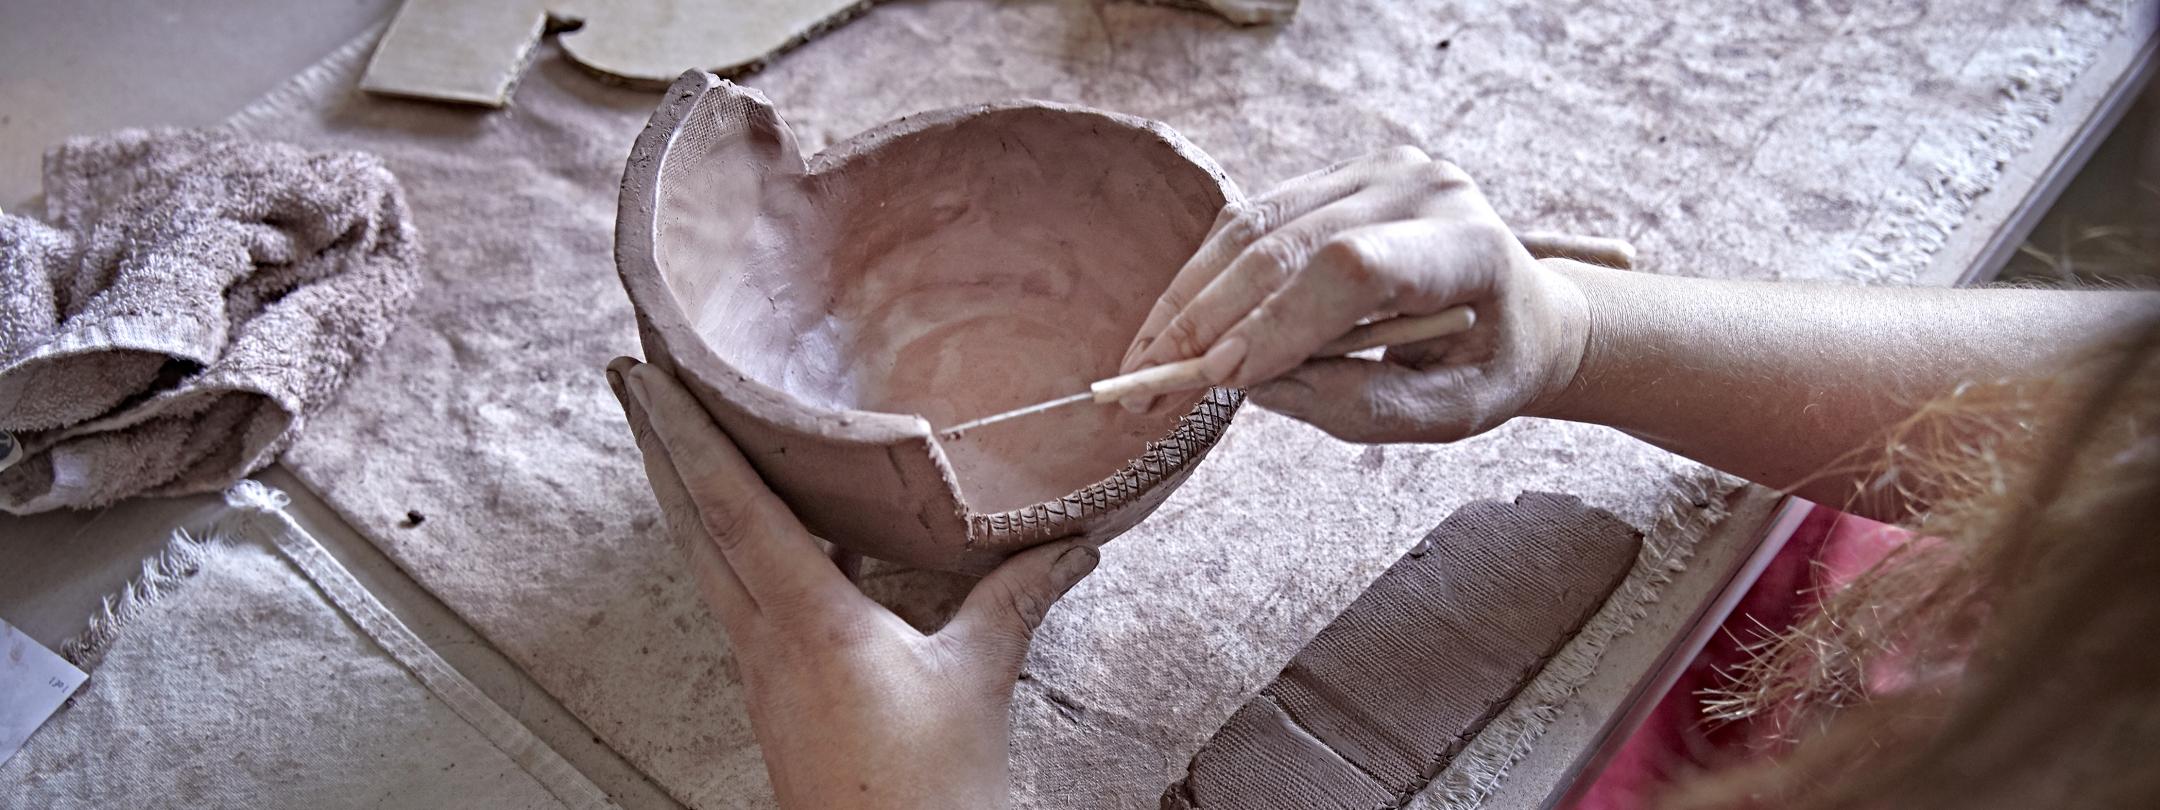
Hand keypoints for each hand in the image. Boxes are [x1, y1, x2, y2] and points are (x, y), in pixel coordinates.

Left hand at [606, 357, 1098, 808]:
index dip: (688, 435)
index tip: (648, 375)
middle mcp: (765, 639)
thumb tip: (1072, 538)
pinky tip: (762, 532)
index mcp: (807, 621)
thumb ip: (1016, 598)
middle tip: (633, 380)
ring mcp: (763, 669)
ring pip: (709, 560)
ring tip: (675, 436)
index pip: (731, 507)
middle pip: (694, 524)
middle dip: (660, 449)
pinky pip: (740, 596)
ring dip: (687, 493)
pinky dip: (732, 543)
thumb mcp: (978, 681)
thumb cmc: (926, 791)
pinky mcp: (778, 693)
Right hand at [1118, 146, 1592, 442]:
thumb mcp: (1448, 413)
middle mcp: (1416, 188)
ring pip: (1252, 229)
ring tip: (1140, 365)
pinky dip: (1202, 279)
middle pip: (1287, 246)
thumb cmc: (1489, 366)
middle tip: (1144, 387)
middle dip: (1207, 322)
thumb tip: (1253, 385)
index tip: (1221, 377)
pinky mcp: (1330, 179)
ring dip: (1188, 301)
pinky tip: (1170, 329)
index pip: (1355, 267)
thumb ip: (1361, 404)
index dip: (1280, 319)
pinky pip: (1248, 224)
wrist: (1519, 309)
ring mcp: (1369, 172)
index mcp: (1466, 246)